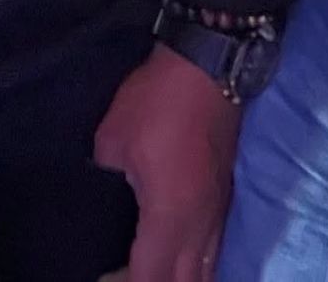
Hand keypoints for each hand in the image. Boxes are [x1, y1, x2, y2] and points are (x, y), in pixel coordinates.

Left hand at [93, 45, 240, 279]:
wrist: (208, 67)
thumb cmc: (157, 103)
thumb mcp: (113, 140)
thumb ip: (107, 179)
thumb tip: (107, 193)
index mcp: (169, 218)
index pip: (151, 278)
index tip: (103, 279)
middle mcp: (200, 227)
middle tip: (126, 277)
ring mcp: (217, 214)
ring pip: (206, 272)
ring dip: (180, 279)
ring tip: (152, 271)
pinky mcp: (223, 199)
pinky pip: (212, 251)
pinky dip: (195, 264)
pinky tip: (177, 257)